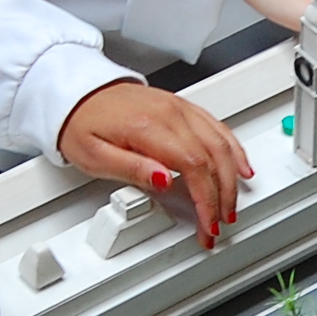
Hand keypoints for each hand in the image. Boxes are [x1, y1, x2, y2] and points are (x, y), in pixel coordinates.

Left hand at [61, 80, 253, 247]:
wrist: (76, 93)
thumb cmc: (80, 123)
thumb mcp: (93, 155)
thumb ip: (131, 169)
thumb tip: (164, 180)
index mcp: (148, 126)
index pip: (193, 166)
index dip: (206, 199)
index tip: (207, 222)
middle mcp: (170, 113)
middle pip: (213, 157)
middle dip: (221, 195)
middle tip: (218, 222)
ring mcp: (178, 108)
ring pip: (221, 142)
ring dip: (232, 176)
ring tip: (231, 204)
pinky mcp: (181, 106)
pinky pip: (217, 127)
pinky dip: (233, 149)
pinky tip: (240, 166)